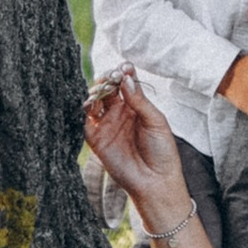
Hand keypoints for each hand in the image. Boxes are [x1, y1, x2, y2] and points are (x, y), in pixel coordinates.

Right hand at [82, 70, 193, 233]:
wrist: (155, 181)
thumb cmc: (161, 150)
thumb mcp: (155, 121)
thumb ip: (139, 101)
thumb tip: (125, 80)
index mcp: (136, 105)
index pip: (126, 83)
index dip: (124, 73)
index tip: (125, 67)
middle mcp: (120, 112)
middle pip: (109, 89)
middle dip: (108, 79)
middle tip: (112, 75)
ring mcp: (107, 125)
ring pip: (96, 102)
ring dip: (96, 91)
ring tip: (102, 87)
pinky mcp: (97, 140)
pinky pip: (86, 122)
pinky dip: (86, 110)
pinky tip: (90, 103)